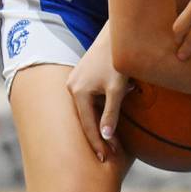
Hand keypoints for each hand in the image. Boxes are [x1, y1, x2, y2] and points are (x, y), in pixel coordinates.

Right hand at [65, 24, 132, 161]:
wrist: (117, 32)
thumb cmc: (118, 58)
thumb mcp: (117, 87)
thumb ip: (111, 111)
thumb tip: (105, 136)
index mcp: (78, 92)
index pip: (87, 125)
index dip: (97, 143)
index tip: (106, 158)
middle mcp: (72, 88)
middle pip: (85, 119)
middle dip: (98, 136)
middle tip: (110, 154)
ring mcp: (76, 81)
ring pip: (88, 109)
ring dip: (100, 123)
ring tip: (113, 140)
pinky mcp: (83, 76)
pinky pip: (91, 99)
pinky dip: (100, 109)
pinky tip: (111, 117)